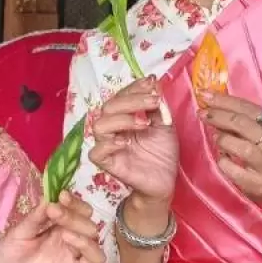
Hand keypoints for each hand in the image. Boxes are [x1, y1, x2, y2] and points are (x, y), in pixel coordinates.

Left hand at [0, 193, 112, 262]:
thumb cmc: (5, 258)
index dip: (76, 205)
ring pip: (97, 258)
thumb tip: (50, 198)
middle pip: (92, 233)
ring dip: (89, 245)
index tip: (62, 197)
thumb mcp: (18, 234)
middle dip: (78, 221)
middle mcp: (70, 251)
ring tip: (67, 236)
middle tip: (56, 215)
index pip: (81, 215)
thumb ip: (35, 219)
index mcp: (59, 233)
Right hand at [89, 78, 178, 204]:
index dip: (134, 88)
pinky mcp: (108, 165)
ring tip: (143, 124)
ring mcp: (108, 147)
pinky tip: (126, 142)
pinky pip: (96, 153)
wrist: (165, 181)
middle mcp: (112, 129)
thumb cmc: (161, 152)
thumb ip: (157, 106)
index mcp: (123, 117)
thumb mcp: (164, 124)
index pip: (120, 96)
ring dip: (122, 120)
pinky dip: (109, 145)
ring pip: (99, 126)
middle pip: (109, 107)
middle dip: (132, 100)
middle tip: (154, 102)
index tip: (151, 83)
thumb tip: (154, 82)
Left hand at [201, 94, 261, 209]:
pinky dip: (222, 160)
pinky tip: (222, 157)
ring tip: (216, 137)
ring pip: (241, 147)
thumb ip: (247, 121)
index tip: (206, 95)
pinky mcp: (257, 184)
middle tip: (203, 113)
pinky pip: (233, 169)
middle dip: (219, 116)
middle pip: (244, 124)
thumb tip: (216, 107)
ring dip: (223, 139)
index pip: (251, 109)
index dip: (226, 101)